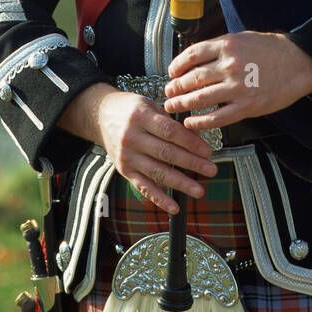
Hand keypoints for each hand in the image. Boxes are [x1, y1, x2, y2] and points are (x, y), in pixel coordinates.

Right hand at [58, 84, 216, 215]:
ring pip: (157, 172)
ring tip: (199, 190)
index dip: (190, 142)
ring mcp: (127, 156)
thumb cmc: (130, 109)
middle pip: (166, 153)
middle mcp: (132, 137)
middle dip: (191, 163)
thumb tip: (198, 135)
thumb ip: (172, 120)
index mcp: (141, 117)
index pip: (170, 132)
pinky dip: (159, 199)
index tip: (207, 151)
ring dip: (181, 183)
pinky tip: (174, 206)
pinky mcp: (124, 170)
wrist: (101, 116)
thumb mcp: (150, 105)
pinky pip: (143, 187)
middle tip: (211, 170)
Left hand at [163, 31, 311, 129]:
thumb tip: (194, 58)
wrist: (300, 63)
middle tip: (168, 93)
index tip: (171, 73)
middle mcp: (230, 65)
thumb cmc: (272, 50)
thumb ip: (219, 47)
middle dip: (176, 87)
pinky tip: (191, 122)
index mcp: (227, 45)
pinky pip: (217, 117)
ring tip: (173, 107)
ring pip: (200, 98)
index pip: (192, 55)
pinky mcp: (248, 106)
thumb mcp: (243, 38)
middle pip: (192, 78)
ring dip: (182, 104)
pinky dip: (200, 121)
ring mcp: (238, 87)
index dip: (177, 66)